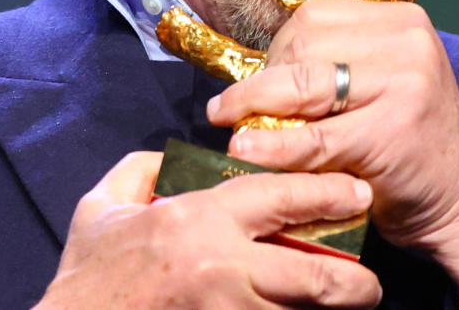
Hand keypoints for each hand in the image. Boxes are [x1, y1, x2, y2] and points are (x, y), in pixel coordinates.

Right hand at [35, 152, 380, 308]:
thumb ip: (143, 171)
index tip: (358, 194)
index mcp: (198, 221)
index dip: (328, 193)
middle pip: (312, 277)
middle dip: (355, 283)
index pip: (282, 198)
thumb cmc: (87, 276)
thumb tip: (177, 162)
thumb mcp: (102, 207)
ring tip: (351, 305)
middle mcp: (223, 269)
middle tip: (371, 284)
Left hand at [207, 0, 458, 301]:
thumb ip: (336, 63)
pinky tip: (247, 149)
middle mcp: (409, 41)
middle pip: (304, 43)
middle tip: (250, 113)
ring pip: (304, 83)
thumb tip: (253, 72)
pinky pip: (315, 137)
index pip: (315, 16)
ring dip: (258, 107)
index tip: (264, 83)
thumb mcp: (384, 84)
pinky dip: (274, 145)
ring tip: (236, 128)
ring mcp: (406, 83)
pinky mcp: (392, 132)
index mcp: (404, 21)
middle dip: (267, 80)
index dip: (277, 50)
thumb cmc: (410, 144)